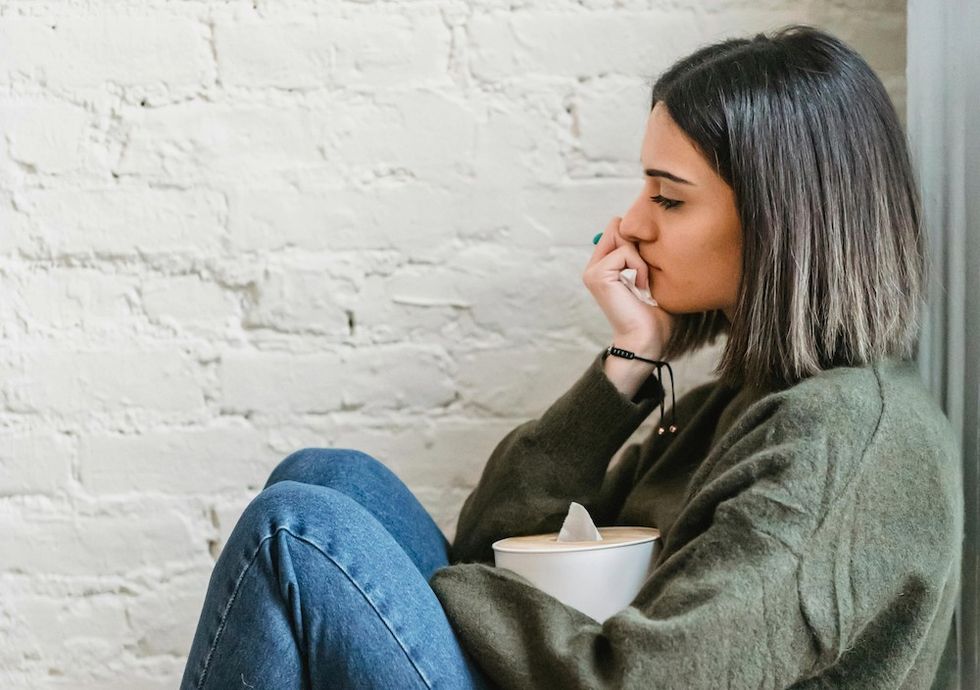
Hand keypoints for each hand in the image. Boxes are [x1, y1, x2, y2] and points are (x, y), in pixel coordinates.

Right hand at [582, 216, 674, 356]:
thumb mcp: (650, 275)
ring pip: (622, 236)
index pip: (618, 229)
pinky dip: (639, 267)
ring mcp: (593, 270)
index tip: (648, 266)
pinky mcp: (598, 275)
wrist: (646, 340)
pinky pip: (625, 252)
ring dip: (641, 259)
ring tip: (644, 284)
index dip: (638, 240)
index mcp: (604, 265)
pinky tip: (641, 287)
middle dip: (638, 246)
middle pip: (617, 227)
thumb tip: (645, 229)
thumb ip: (643, 252)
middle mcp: (594, 266)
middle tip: (645, 276)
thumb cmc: (654, 314)